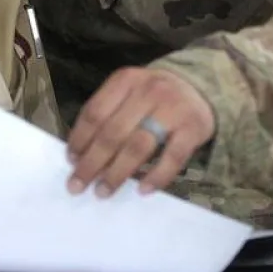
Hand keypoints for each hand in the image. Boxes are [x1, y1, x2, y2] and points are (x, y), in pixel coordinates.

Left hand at [65, 67, 214, 196]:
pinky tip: (142, 191)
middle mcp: (148, 92)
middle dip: (92, 163)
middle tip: (77, 185)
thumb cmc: (155, 95)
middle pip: (113, 133)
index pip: (95, 112)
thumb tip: (80, 154)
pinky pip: (172, 158)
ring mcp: (172, 110)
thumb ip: (108, 113)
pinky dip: (156, 177)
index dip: (80, 139)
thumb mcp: (130, 91)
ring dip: (117, 173)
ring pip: (138, 147)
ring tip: (103, 191)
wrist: (202, 86)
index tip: (70, 161)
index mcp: (126, 80)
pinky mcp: (193, 129)